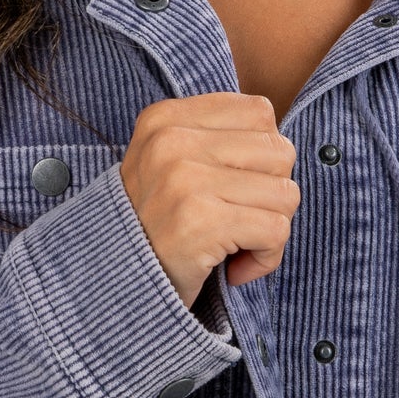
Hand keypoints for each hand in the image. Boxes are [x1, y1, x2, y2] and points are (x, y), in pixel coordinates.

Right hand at [119, 93, 299, 307]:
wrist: (112, 283)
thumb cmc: (157, 227)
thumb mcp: (171, 163)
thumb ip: (218, 139)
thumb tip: (280, 140)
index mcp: (165, 118)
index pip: (260, 113)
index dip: (261, 156)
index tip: (232, 188)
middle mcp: (171, 141)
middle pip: (280, 151)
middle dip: (272, 194)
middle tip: (235, 220)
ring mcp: (184, 180)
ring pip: (285, 193)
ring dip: (270, 229)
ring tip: (233, 244)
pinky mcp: (200, 223)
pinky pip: (276, 231)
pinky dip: (265, 258)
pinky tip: (235, 267)